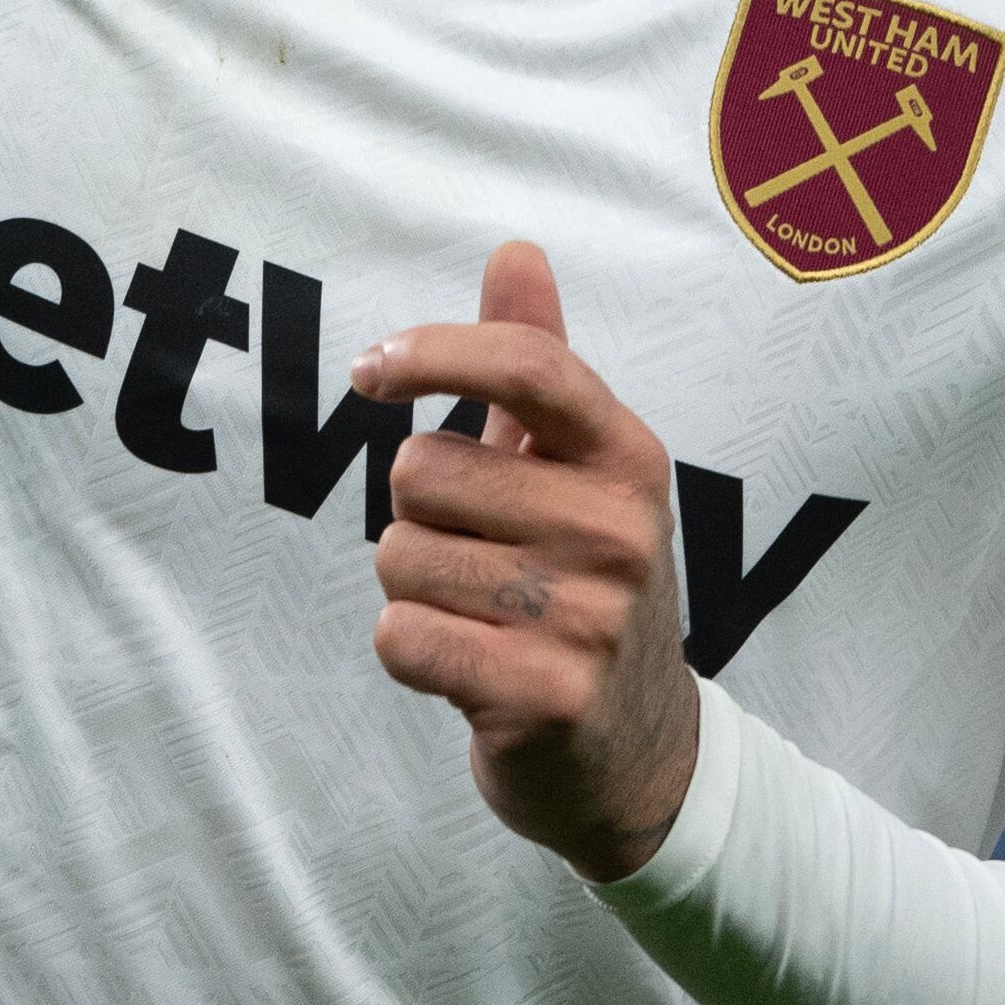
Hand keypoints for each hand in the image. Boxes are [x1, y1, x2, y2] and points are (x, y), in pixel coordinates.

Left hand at [356, 241, 699, 879]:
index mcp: (627, 457)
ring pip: (399, 556)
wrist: (635, 753)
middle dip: (417, 516)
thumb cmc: (581, 585)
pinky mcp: (546, 697)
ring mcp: (590, 618)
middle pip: (422, 470)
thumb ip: (537, 359)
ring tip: (481, 617)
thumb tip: (515, 250)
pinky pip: (399, 636)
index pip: (526, 366)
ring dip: (412, 588)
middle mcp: (620, 530)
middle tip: (477, 559)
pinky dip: (408, 651)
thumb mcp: (575, 470)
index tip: (369, 372)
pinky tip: (466, 667)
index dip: (431, 353)